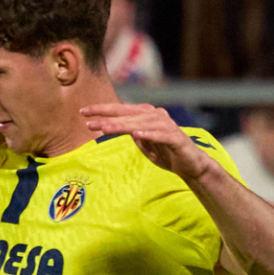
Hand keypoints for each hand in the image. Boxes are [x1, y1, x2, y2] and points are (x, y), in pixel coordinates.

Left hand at [80, 103, 216, 178]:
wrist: (190, 165)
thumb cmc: (165, 153)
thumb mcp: (142, 143)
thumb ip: (129, 132)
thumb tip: (109, 125)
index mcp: (146, 115)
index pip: (121, 110)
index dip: (102, 109)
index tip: (83, 112)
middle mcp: (157, 116)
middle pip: (128, 114)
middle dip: (107, 117)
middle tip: (88, 122)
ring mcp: (167, 126)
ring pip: (141, 123)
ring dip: (123, 125)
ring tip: (105, 128)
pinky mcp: (176, 138)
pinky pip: (161, 135)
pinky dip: (149, 134)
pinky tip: (136, 135)